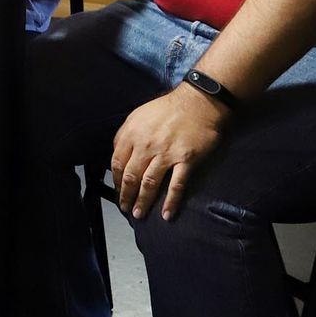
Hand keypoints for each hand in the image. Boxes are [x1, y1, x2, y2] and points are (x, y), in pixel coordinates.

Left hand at [110, 85, 228, 220]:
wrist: (198, 103)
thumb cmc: (167, 109)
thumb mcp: (138, 116)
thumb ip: (126, 135)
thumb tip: (118, 154)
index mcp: (132, 134)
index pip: (118, 163)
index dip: (117, 181)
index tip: (118, 192)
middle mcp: (146, 145)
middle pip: (132, 176)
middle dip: (127, 195)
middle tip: (126, 209)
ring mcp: (166, 154)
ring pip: (150, 183)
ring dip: (143, 201)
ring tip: (139, 214)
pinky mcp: (186, 160)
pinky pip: (176, 185)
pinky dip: (171, 201)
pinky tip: (166, 214)